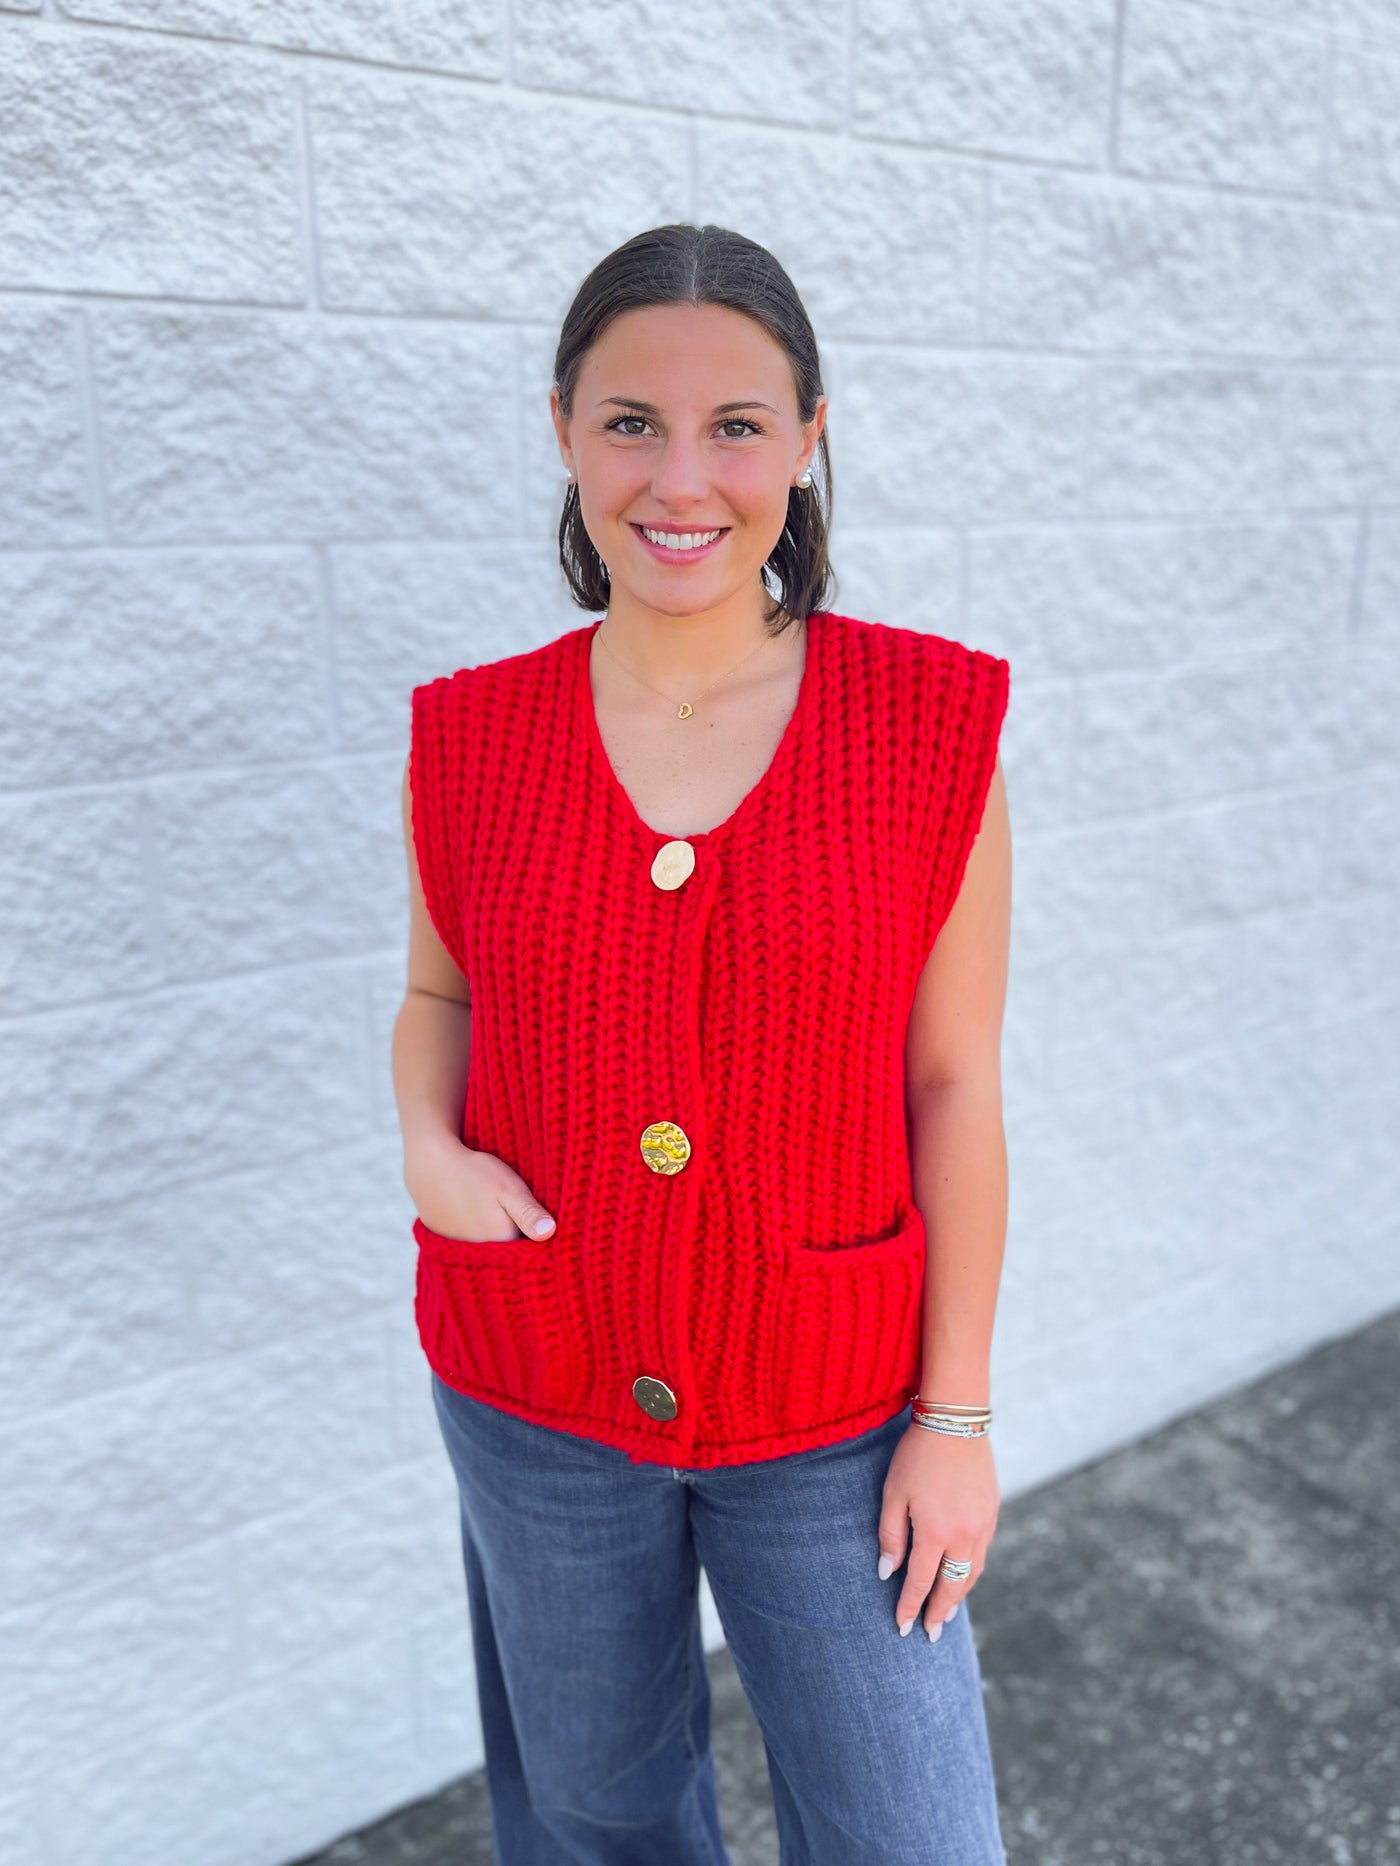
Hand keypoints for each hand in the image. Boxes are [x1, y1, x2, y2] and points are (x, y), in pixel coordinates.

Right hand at [405, 1139, 555, 1242]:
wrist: (430, 1163)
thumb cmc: (474, 1173)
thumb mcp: (509, 1188)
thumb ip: (529, 1213)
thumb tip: (549, 1233)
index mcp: (501, 1241)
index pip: (528, 1246)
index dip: (535, 1233)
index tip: (538, 1218)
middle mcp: (479, 1252)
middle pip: (507, 1246)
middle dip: (515, 1233)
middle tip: (512, 1208)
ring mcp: (458, 1246)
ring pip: (486, 1244)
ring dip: (491, 1233)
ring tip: (491, 1209)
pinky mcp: (442, 1238)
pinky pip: (465, 1239)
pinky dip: (472, 1230)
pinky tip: (473, 1211)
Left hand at [877, 1425, 998, 1640]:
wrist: (956, 1421)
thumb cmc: (917, 1455)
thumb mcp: (893, 1493)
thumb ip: (891, 1535)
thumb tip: (888, 1572)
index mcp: (936, 1532)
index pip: (921, 1582)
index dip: (909, 1607)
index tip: (902, 1628)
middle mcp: (964, 1535)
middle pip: (952, 1587)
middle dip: (939, 1613)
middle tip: (930, 1634)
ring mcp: (983, 1525)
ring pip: (972, 1573)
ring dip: (958, 1596)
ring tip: (945, 1612)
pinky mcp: (992, 1512)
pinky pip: (982, 1552)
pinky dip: (970, 1571)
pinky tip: (961, 1576)